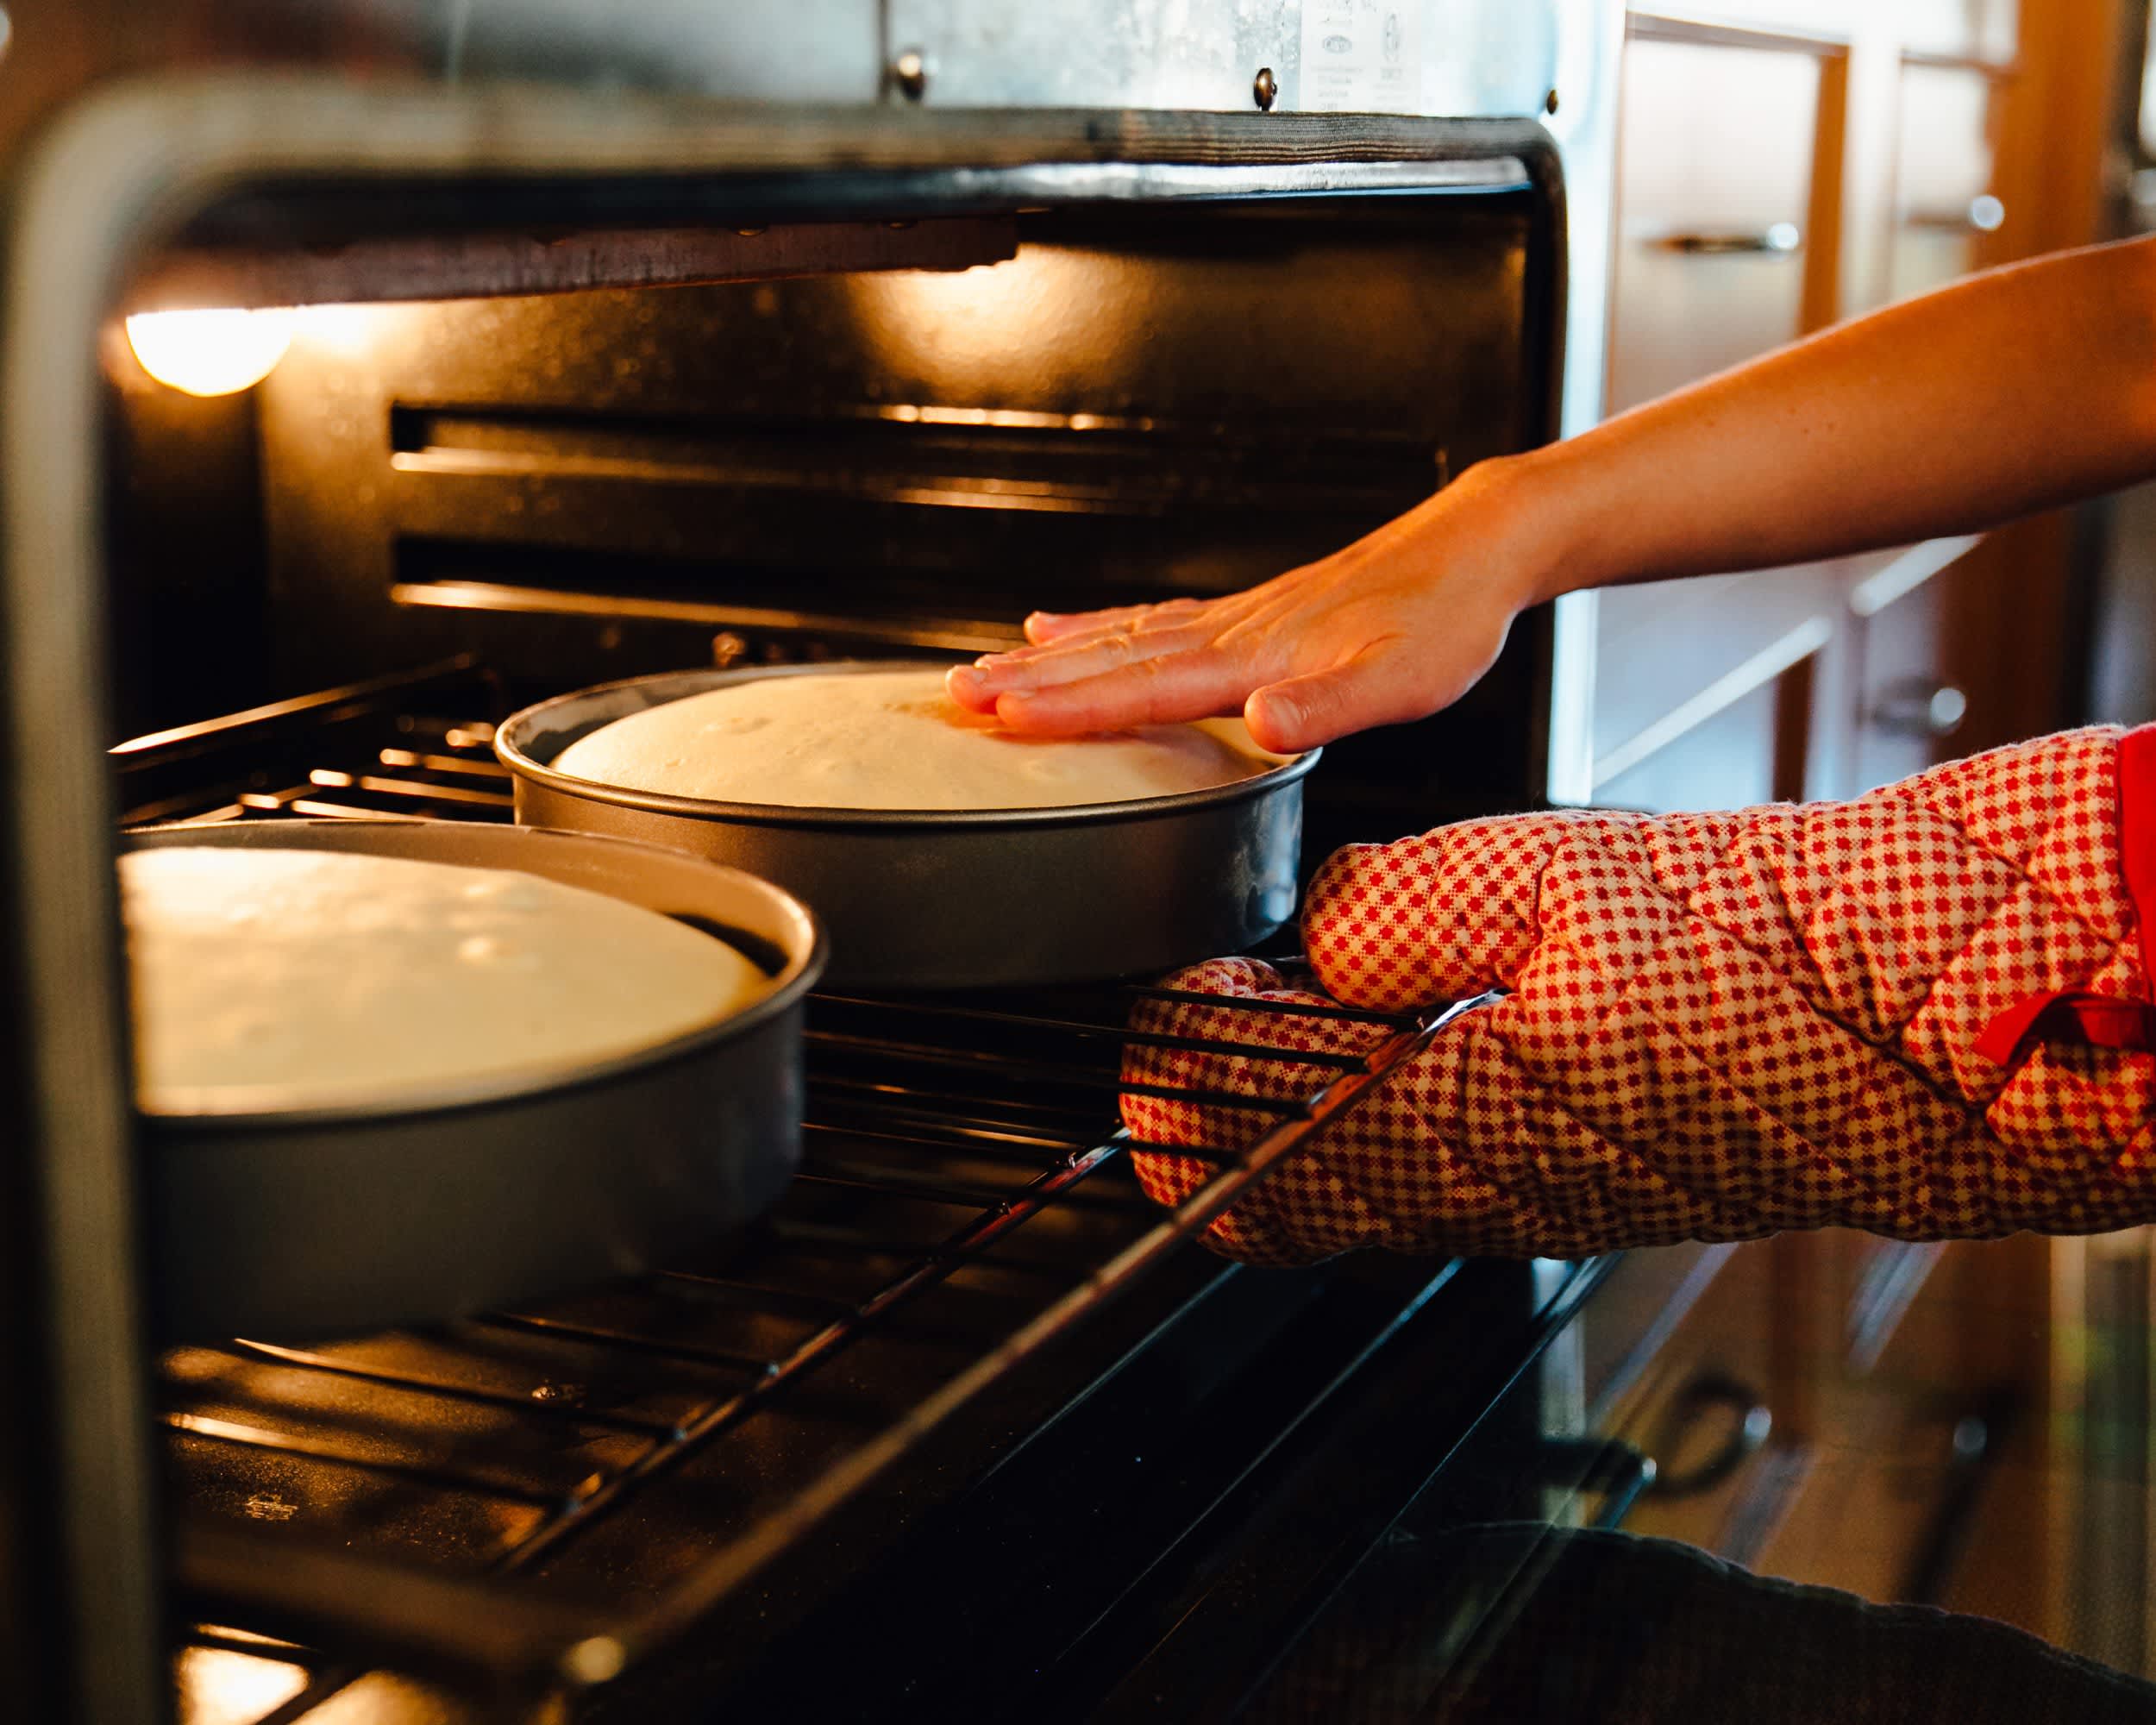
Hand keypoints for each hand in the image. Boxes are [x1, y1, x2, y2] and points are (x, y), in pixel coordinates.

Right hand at [944, 457, 1555, 753]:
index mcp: (1257, 658)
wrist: (1475, 547)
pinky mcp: (1250, 611)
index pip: (1144, 686)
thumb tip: (1264, 723)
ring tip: (983, 668)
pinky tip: (1063, 625)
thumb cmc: (1446, 621)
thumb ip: (1330, 707)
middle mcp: (1233, 632)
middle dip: (1029, 679)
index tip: (1002, 715)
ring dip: (1047, 656)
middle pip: (1111, 657)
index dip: (1070, 705)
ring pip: (1118, 636)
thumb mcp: (1404, 682)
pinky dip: (1096, 624)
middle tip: (955, 693)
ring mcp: (1236, 617)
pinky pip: (1150, 619)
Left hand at [1123, 729, 2155, 1263]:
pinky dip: (1399, 1100)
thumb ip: (1383, 910)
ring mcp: (1532, 1205)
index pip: (1233, 1178)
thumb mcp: (1534, 882)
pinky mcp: (1583, 1186)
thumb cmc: (1755, 954)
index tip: (1170, 1010)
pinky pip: (1444, 1167)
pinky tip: (1442, 1007)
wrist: (1917, 1019)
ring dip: (1317, 1097)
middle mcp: (1476, 1200)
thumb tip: (1316, 933)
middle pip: (1281, 1195)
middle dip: (1232, 1099)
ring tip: (1343, 986)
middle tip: (1239, 994)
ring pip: (1360, 1181)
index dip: (1171, 1097)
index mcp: (1440, 1134)